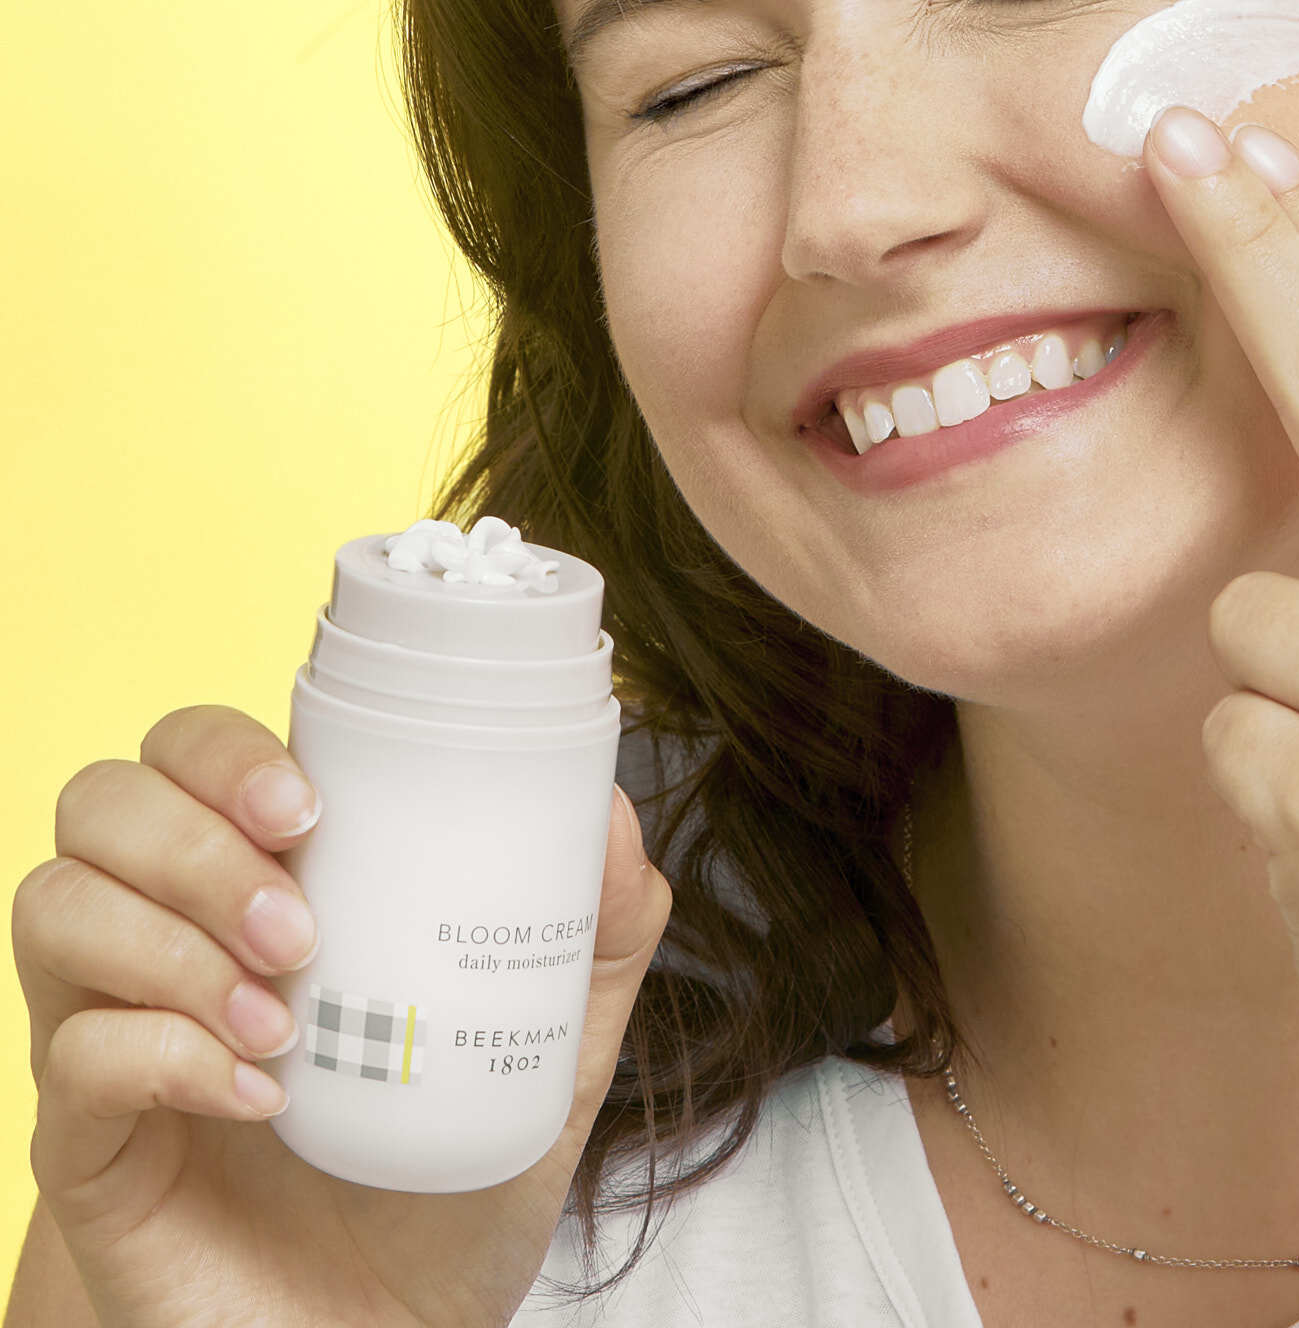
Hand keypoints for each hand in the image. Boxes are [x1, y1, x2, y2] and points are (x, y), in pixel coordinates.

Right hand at [12, 705, 673, 1327]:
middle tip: (301, 922)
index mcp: (271, 881)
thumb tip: (615, 818)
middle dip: (193, 837)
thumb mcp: (552, 1044)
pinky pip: (70, 1057)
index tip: (310, 802)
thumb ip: (596, 931)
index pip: (192, 751)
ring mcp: (117, 1032)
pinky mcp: (85, 1144)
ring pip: (56, 903)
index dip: (226, 748)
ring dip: (172, 937)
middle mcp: (173, 936)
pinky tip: (258, 1093)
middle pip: (104, 801)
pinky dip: (160, 1053)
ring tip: (288, 1012)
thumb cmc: (453, 1177)